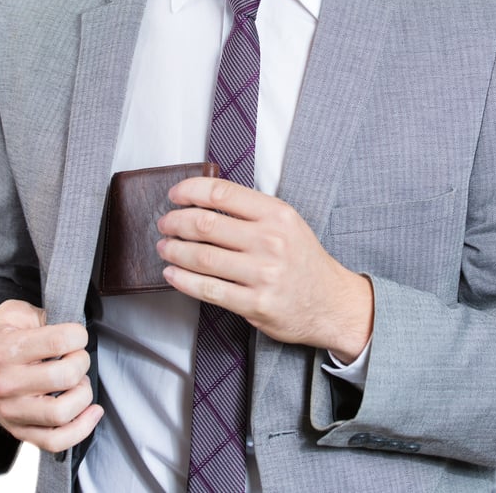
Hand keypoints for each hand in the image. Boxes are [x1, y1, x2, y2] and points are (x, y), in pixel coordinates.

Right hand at [0, 300, 103, 451]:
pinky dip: (81, 429)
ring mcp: (12, 411)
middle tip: (77, 357)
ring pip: (61, 413)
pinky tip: (91, 412)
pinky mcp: (19, 431)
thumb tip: (71, 328)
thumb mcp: (13, 313)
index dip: (79, 335)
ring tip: (79, 383)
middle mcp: (6, 382)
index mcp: (5, 348)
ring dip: (83, 394)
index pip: (59, 341)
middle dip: (82, 362)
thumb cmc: (1, 339)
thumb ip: (41, 313)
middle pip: (64, 377)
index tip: (77, 335)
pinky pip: (55, 441)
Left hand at [157, 178, 372, 361]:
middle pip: (206, 224)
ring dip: (174, 250)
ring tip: (165, 247)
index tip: (174, 195)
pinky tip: (172, 273)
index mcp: (277, 214)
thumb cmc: (302, 260)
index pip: (223, 193)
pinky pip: (208, 289)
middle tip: (165, 224)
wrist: (331, 303)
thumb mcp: (286, 223)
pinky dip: (183, 280)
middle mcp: (270, 241)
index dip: (190, 191)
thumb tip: (202, 199)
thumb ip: (251, 210)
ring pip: (202, 257)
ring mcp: (263, 274)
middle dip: (175, 222)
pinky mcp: (255, 304)